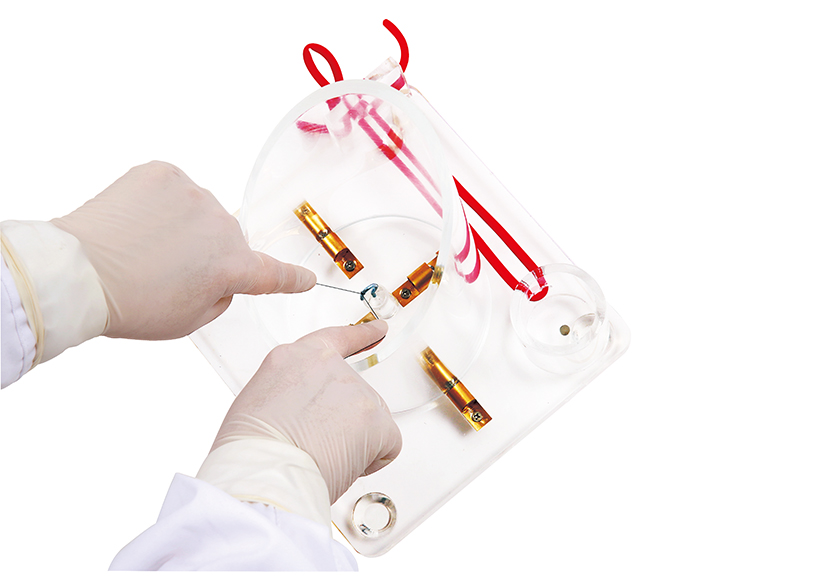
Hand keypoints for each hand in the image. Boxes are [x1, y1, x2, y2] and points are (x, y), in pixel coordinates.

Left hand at [50, 161, 314, 338]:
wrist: (76, 271)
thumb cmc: (129, 303)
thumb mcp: (187, 321)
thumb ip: (220, 297)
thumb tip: (224, 275)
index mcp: (232, 268)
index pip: (274, 274)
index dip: (293, 278)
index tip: (309, 279)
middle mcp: (222, 226)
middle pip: (227, 239)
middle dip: (208, 252)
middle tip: (167, 271)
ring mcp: (193, 195)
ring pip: (200, 211)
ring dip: (184, 225)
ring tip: (145, 246)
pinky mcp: (163, 173)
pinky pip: (174, 188)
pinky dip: (162, 201)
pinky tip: (139, 221)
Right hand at [208, 320, 401, 504]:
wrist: (264, 474)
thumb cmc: (251, 451)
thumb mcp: (258, 400)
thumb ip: (290, 392)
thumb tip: (304, 410)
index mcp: (294, 358)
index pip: (335, 339)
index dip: (361, 336)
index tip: (378, 329)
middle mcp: (328, 366)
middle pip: (352, 393)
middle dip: (342, 421)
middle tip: (314, 444)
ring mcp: (355, 390)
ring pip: (369, 421)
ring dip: (354, 441)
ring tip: (321, 456)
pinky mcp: (376, 419)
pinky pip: (388, 444)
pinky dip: (373, 460)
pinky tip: (345, 465)